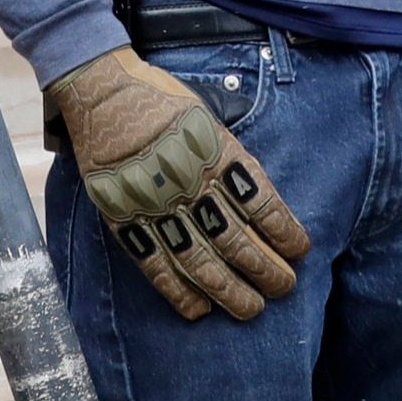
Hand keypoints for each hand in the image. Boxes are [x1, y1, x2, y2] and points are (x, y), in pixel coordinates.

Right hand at [48, 47, 309, 320]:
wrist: (101, 91)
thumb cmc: (160, 99)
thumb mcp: (208, 114)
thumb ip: (230, 155)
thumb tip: (256, 195)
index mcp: (216, 153)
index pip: (261, 203)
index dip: (284, 232)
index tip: (300, 251)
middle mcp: (189, 183)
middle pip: (236, 239)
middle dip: (266, 270)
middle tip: (284, 287)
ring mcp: (156, 204)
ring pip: (201, 259)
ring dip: (230, 290)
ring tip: (252, 309)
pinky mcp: (126, 217)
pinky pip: (155, 263)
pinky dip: (177, 290)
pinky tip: (199, 309)